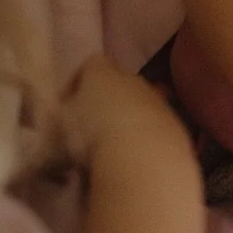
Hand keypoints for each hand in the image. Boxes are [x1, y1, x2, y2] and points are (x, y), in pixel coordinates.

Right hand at [59, 55, 188, 166]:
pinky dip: (144, 145)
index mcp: (102, 70)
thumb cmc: (91, 136)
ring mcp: (158, 102)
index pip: (88, 65)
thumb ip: (57, 119)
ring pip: (138, 110)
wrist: (144, 159)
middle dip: (102, 108)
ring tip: (109, 157)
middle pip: (116, 87)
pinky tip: (134, 166)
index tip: (63, 112)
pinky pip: (154, 132)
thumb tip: (58, 121)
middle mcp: (133, 79)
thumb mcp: (58, 126)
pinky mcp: (176, 128)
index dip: (74, 87)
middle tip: (86, 137)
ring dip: (125, 128)